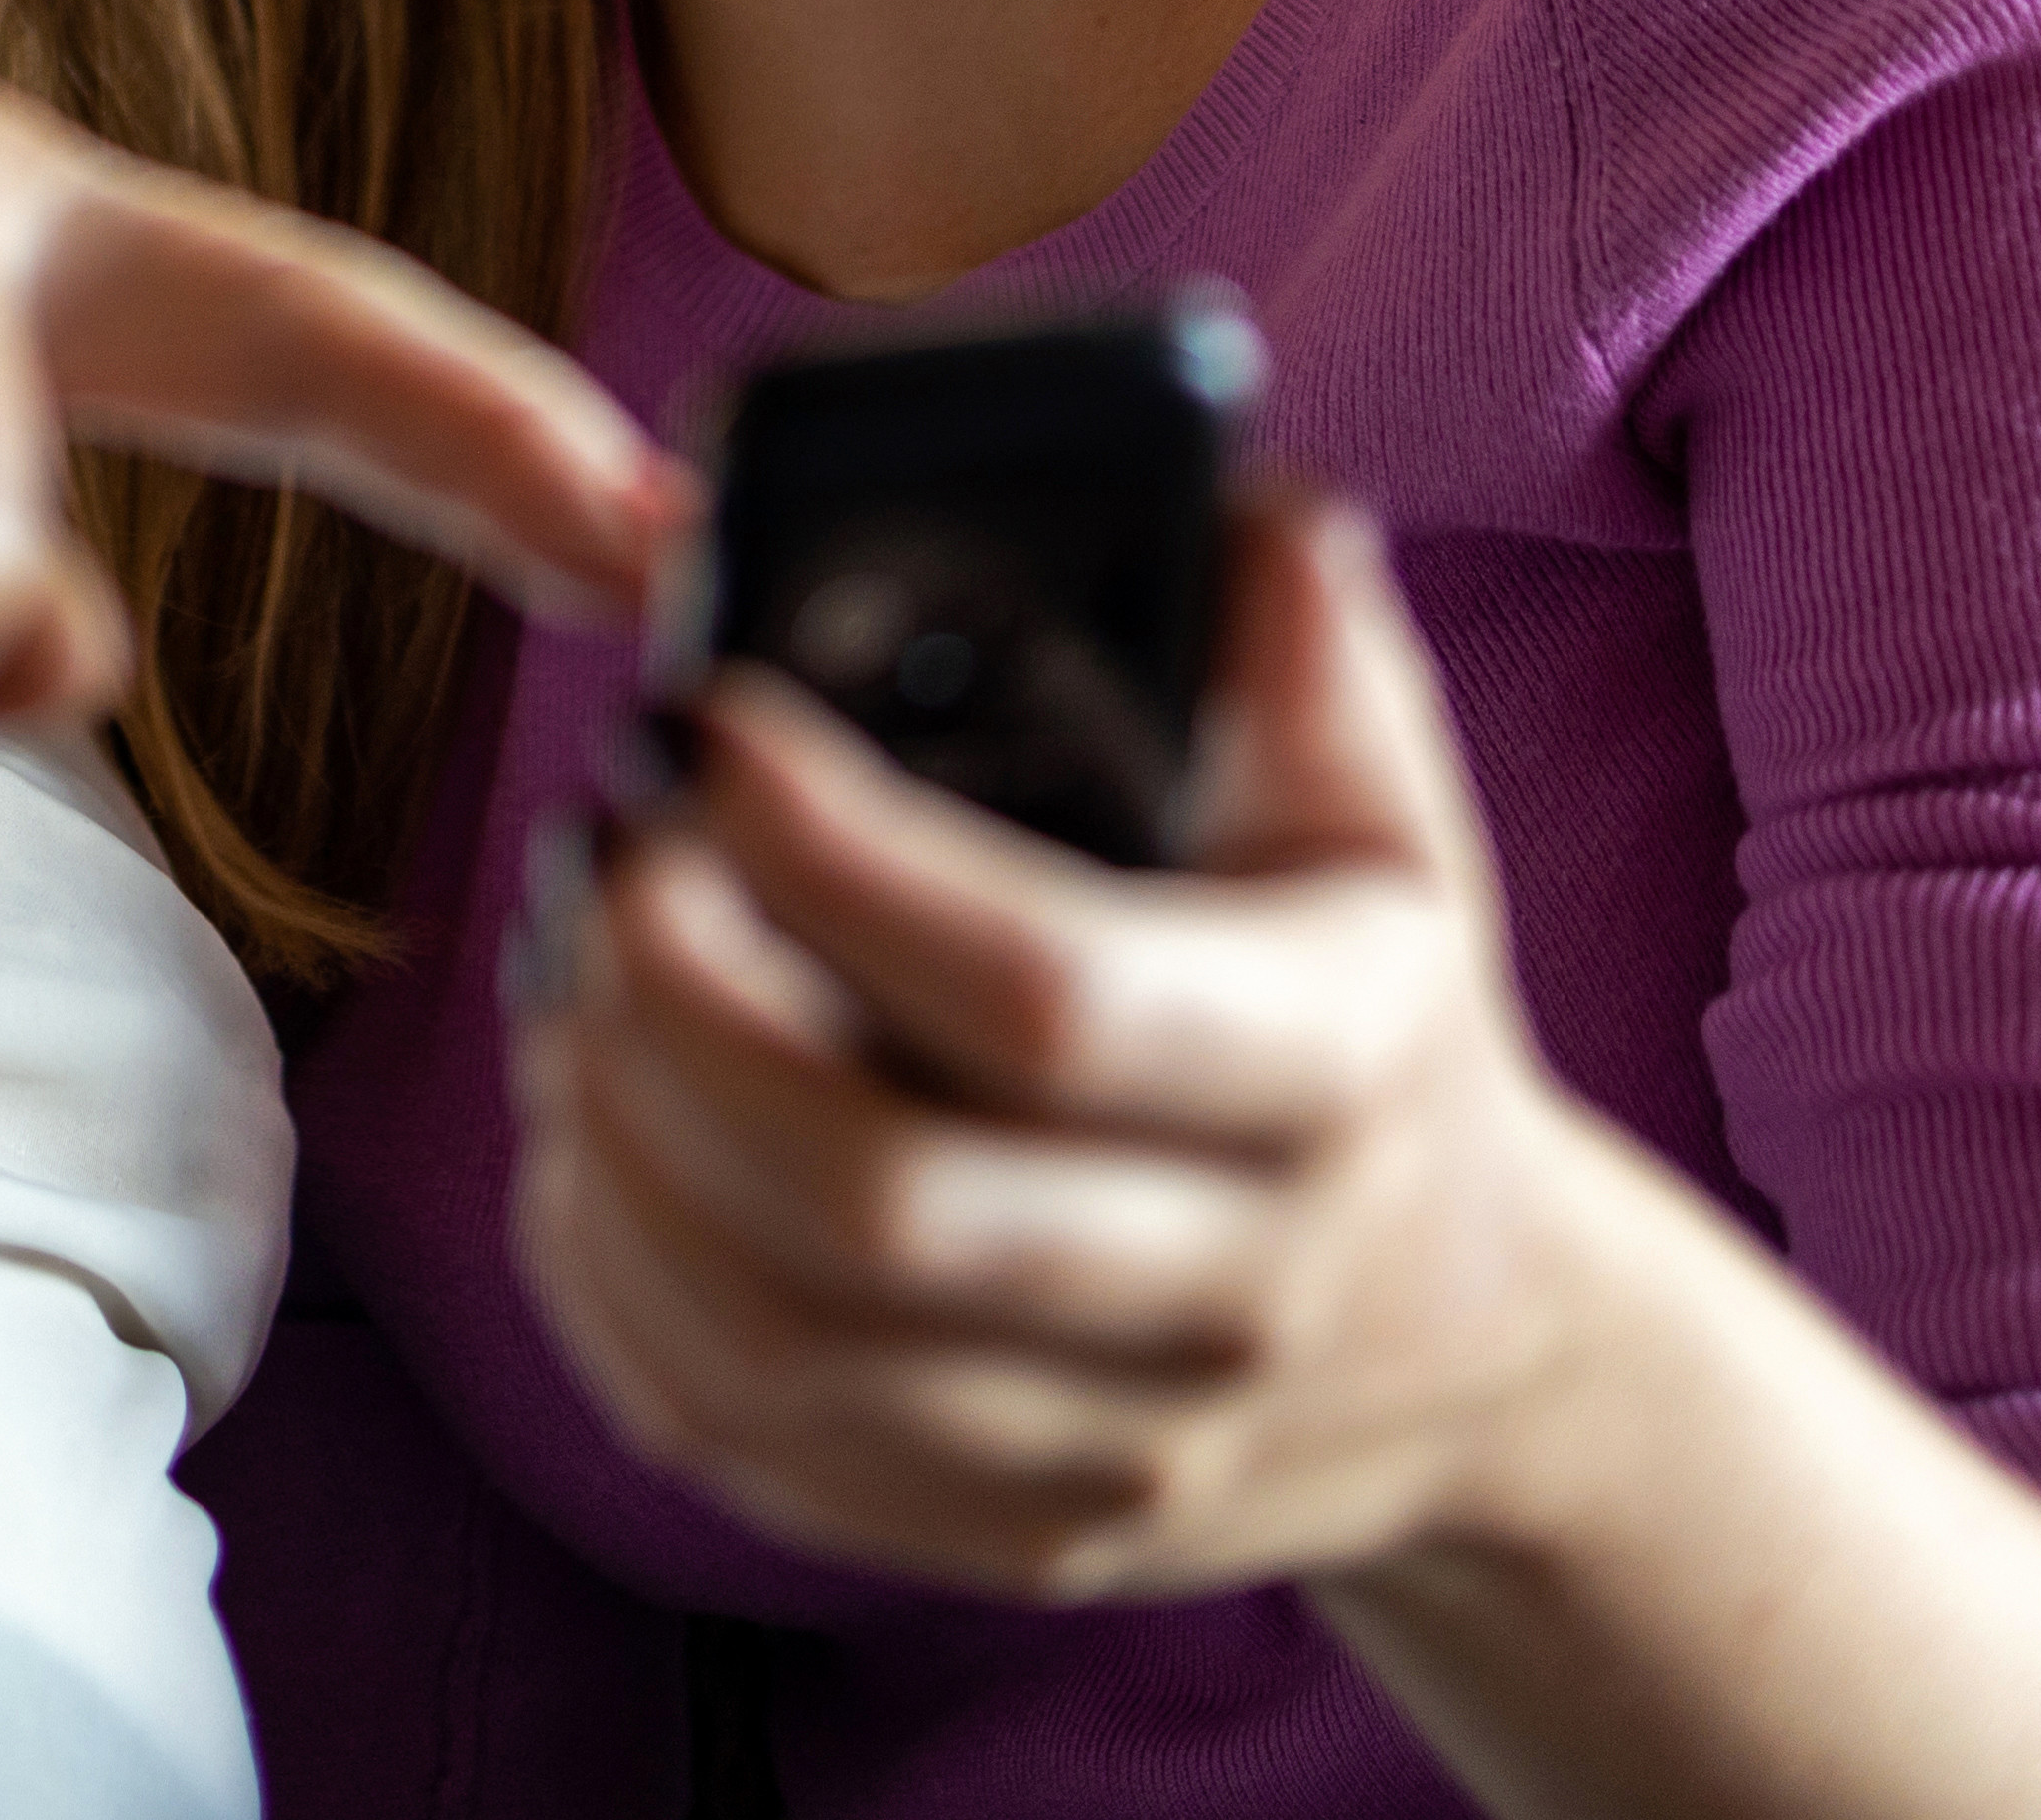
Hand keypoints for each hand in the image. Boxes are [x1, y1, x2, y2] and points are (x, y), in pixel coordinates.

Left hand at [512, 483, 1627, 1601]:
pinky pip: (752, 1448)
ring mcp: (1129, 1447)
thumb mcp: (1386, 818)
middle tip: (595, 863)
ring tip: (563, 993)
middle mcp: (1244, 1282)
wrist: (1477, 1339)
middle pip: (876, 1194)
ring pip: (781, 1342)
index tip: (709, 728)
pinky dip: (618, 1299)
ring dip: (616, 1153)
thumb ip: (1299, 642)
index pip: (1043, 989)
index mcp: (1337, 1065)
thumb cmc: (1376, 1017)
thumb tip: (1229, 496)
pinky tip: (583, 1155)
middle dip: (673, 1014)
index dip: (839, 858)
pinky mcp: (1016, 1544)